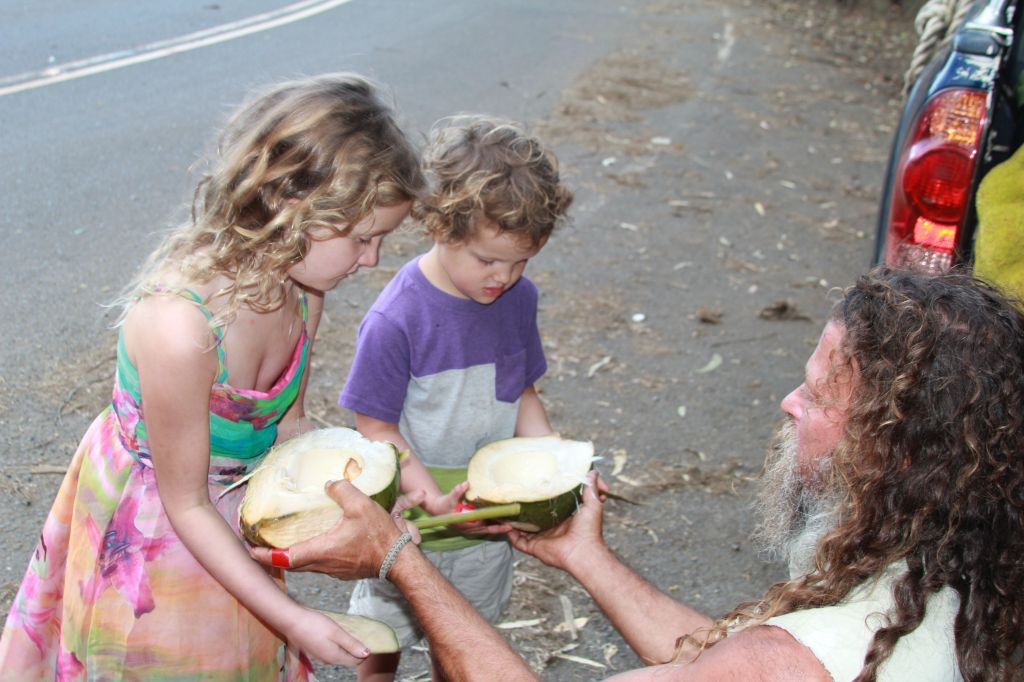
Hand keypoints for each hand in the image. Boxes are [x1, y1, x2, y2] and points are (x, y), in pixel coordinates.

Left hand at [250, 480, 417, 579]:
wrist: (400, 559)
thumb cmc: (380, 536)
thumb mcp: (361, 505)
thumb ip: (341, 490)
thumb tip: (329, 483)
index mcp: (321, 551)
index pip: (284, 558)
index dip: (264, 555)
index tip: (250, 551)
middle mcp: (324, 565)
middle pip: (291, 565)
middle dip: (273, 557)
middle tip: (261, 547)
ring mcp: (334, 570)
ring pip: (306, 566)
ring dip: (292, 557)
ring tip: (283, 545)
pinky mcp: (344, 571)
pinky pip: (320, 565)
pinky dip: (310, 557)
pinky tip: (315, 545)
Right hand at [285, 606, 371, 665]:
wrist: (291, 621)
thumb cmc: (315, 625)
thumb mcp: (337, 633)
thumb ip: (351, 644)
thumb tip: (366, 654)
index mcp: (335, 657)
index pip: (356, 661)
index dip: (364, 652)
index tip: (369, 639)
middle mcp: (327, 660)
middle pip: (347, 658)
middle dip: (356, 649)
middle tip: (361, 634)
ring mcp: (319, 656)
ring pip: (339, 654)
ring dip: (346, 646)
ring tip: (350, 632)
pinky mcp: (314, 650)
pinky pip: (330, 650)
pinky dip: (337, 643)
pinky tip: (336, 633)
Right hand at [419, 481, 512, 535]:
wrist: (437, 509)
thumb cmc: (444, 504)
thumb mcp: (450, 497)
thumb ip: (458, 491)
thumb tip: (466, 483)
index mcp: (465, 524)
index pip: (482, 526)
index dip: (493, 525)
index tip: (503, 523)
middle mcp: (469, 529)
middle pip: (487, 530)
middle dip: (499, 529)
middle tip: (512, 526)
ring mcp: (470, 529)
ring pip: (486, 530)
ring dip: (497, 528)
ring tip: (511, 525)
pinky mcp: (471, 527)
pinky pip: (484, 528)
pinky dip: (492, 526)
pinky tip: (501, 522)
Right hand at [508, 471, 608, 571]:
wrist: (582, 551)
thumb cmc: (589, 530)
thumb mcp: (592, 504)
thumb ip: (590, 488)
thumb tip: (593, 472)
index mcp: (563, 520)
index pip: (549, 508)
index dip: (542, 499)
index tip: (535, 487)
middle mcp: (550, 529)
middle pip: (533, 518)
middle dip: (525, 509)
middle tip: (516, 495)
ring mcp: (541, 539)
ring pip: (522, 529)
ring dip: (514, 520)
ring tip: (505, 507)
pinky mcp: (533, 547)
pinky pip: (517, 541)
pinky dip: (510, 533)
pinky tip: (504, 522)